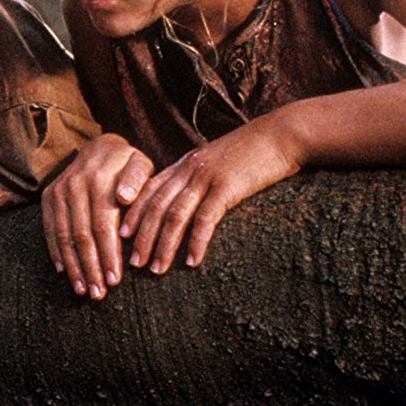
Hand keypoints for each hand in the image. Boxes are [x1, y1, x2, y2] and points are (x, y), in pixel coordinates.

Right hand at [40, 133, 152, 298]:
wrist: (99, 146)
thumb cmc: (127, 163)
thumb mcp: (140, 163)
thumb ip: (138, 179)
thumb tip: (125, 198)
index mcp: (99, 180)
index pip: (102, 225)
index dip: (108, 254)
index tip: (115, 279)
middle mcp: (74, 186)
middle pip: (82, 235)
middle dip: (91, 267)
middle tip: (99, 293)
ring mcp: (58, 191)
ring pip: (64, 236)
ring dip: (73, 266)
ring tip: (83, 289)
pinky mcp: (48, 197)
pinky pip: (50, 229)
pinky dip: (56, 252)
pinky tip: (64, 272)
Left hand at [121, 117, 301, 272]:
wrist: (283, 135)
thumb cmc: (255, 151)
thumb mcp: (219, 160)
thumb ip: (200, 176)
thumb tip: (189, 198)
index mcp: (186, 164)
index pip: (150, 189)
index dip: (134, 213)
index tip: (121, 236)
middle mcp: (190, 170)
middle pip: (156, 206)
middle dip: (142, 236)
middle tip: (132, 263)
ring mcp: (207, 177)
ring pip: (175, 215)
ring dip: (163, 245)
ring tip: (156, 269)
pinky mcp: (227, 187)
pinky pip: (205, 219)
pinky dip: (196, 242)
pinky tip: (192, 262)